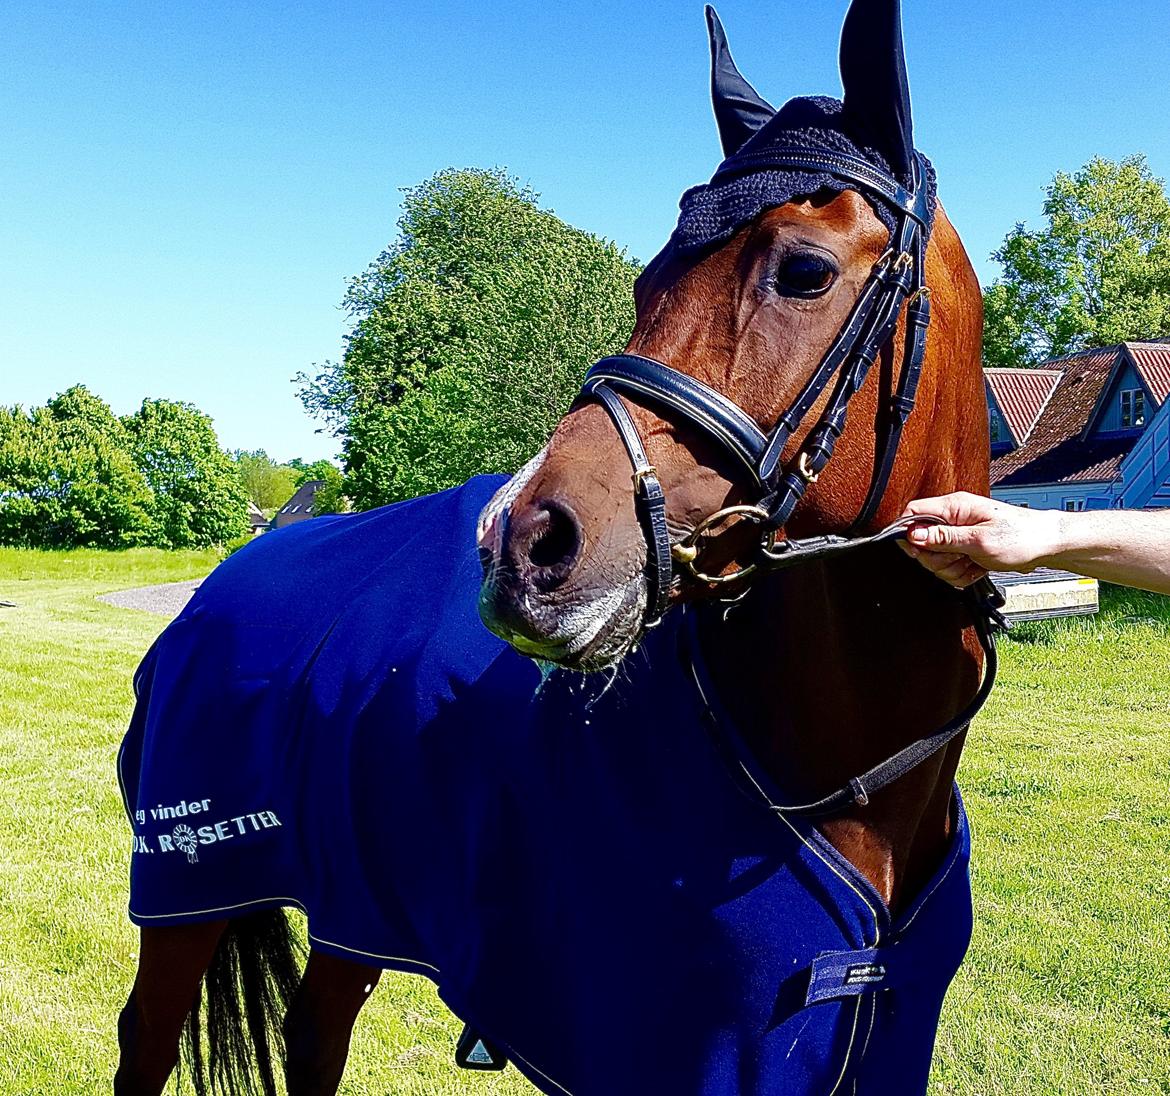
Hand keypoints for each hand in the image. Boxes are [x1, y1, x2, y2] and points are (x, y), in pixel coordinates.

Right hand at [898, 492, 1063, 587]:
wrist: (1046, 546)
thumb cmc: (1022, 536)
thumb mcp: (979, 540)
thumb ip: (944, 537)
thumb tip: (913, 534)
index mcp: (954, 507)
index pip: (913, 513)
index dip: (908, 534)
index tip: (918, 551)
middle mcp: (953, 519)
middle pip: (920, 543)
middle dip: (938, 558)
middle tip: (959, 557)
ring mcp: (958, 536)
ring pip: (935, 560)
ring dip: (952, 568)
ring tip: (973, 562)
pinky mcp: (964, 550)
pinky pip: (949, 569)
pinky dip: (962, 574)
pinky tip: (977, 567)